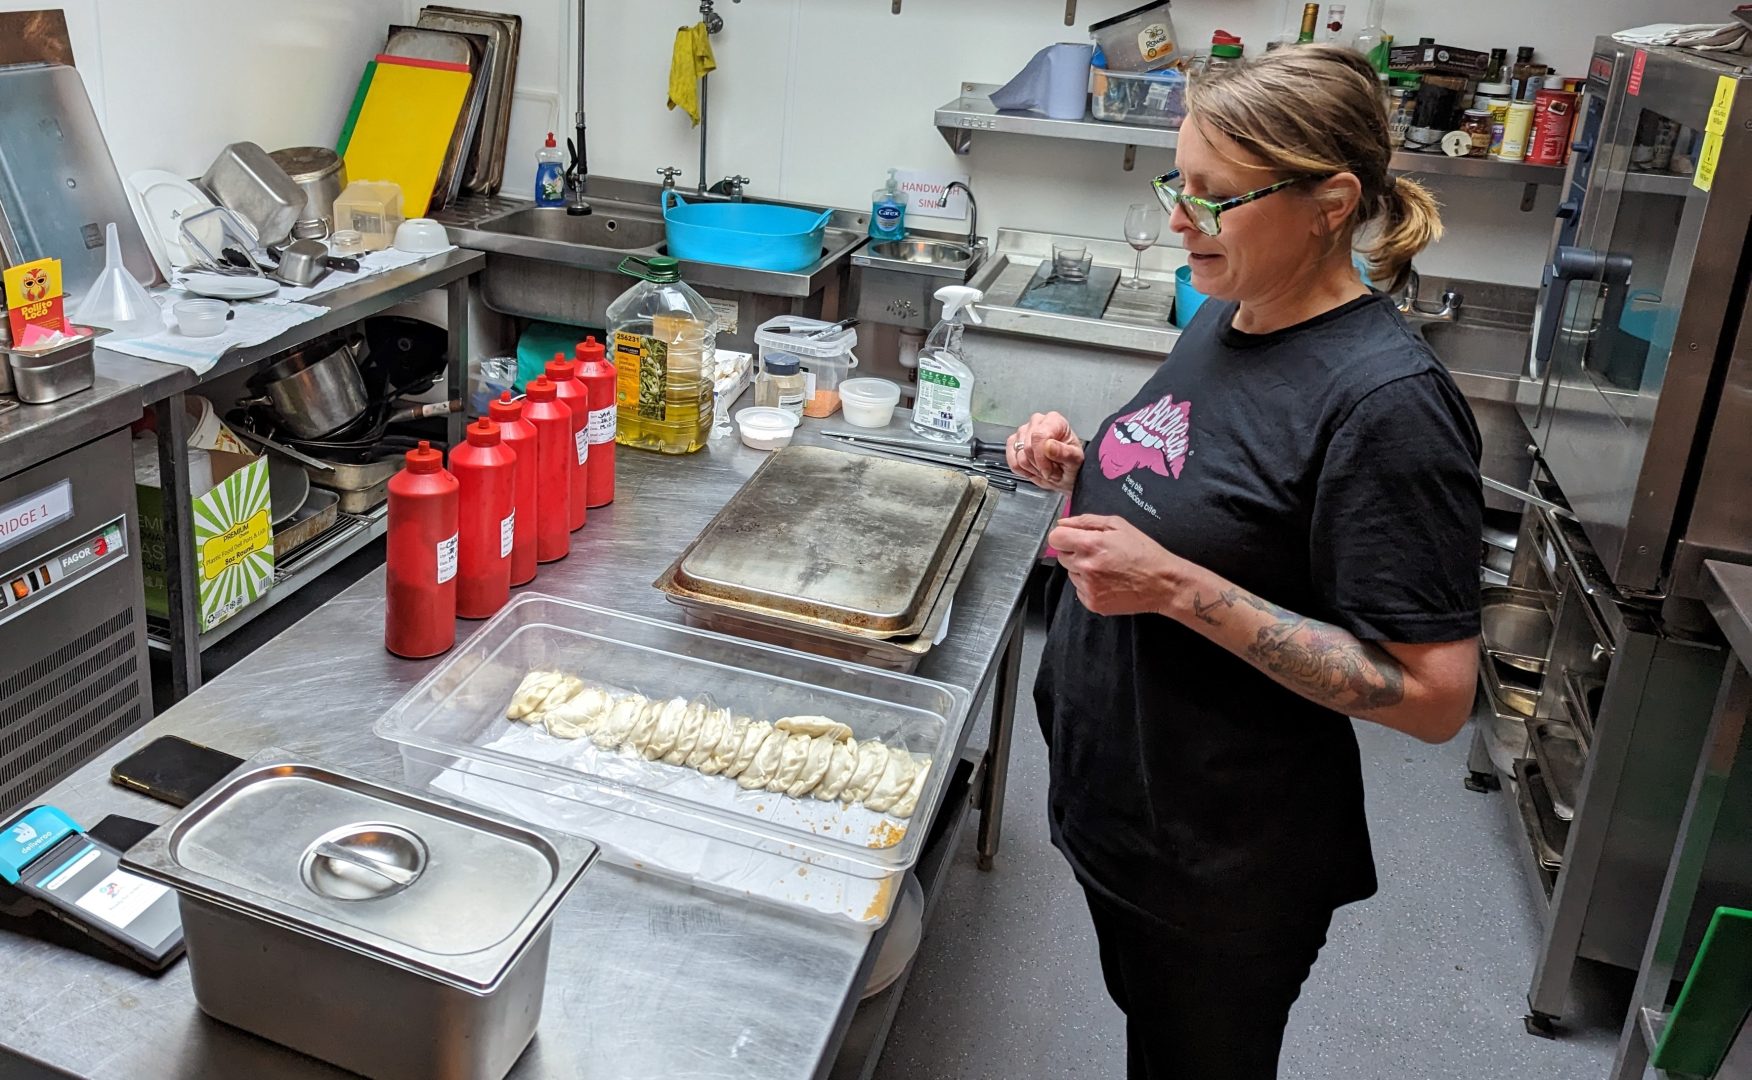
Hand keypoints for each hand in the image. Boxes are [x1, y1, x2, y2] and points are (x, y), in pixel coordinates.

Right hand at [1006, 412, 1083, 494]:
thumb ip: (1064, 453)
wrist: (1065, 474)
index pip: (1039, 436)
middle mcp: (1037, 422)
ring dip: (1032, 468)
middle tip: (1051, 470)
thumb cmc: (1071, 464)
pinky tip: (1033, 469)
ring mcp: (1023, 432)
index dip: (1042, 458)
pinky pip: (1012, 461)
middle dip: (1039, 465)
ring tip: (1044, 469)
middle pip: (1027, 447)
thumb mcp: (1075, 460)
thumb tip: (1048, 445)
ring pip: (1019, 456)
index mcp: (1054, 421)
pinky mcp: (1013, 443)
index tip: (1049, 470)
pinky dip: (1022, 470)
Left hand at [1049, 514, 1188, 616]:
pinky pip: (1079, 590)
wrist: (1163, 583)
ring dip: (1082, 569)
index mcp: (1090, 545)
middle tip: (1098, 552)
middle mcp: (1085, 567)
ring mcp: (1088, 588)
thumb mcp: (1118, 525)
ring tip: (1107, 568)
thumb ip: (1086, 521)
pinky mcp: (1092, 603)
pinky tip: (1108, 581)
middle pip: (1062, 556)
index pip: (1055, 538)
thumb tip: (1063, 523)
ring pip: (1071, 574)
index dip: (1064, 536)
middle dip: (1075, 552)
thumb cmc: (1144, 552)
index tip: (1073, 538)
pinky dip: (1089, 585)